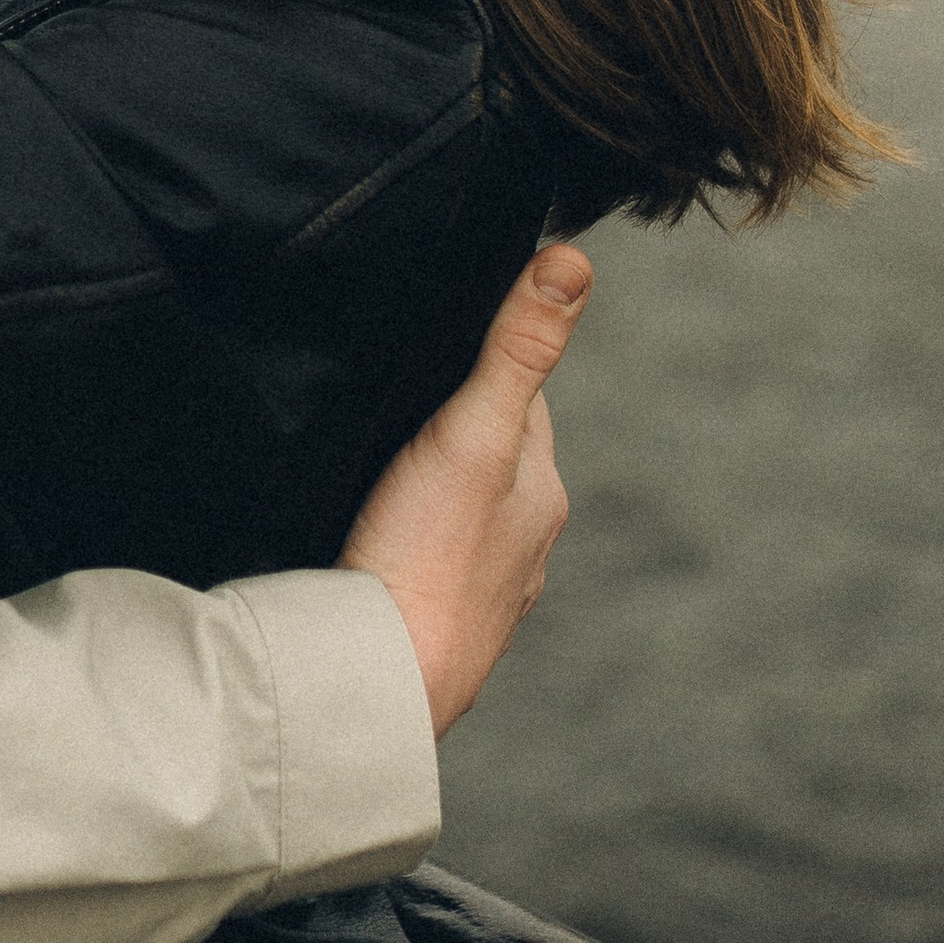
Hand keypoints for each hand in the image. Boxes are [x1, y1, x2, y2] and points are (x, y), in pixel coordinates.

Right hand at [337, 243, 592, 737]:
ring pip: (458, 508)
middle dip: (447, 424)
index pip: (519, 396)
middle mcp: (525, 540)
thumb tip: (573, 262)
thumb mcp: (472, 433)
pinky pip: (427, 556)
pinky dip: (406, 537)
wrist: (379, 681)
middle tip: (388, 399)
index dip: (477, 361)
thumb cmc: (426, 558)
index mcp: (541, 488)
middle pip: (489, 451)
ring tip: (373, 465)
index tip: (430, 343)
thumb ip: (516, 350)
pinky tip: (369, 534)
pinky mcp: (438, 619)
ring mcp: (484, 587)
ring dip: (426, 484)